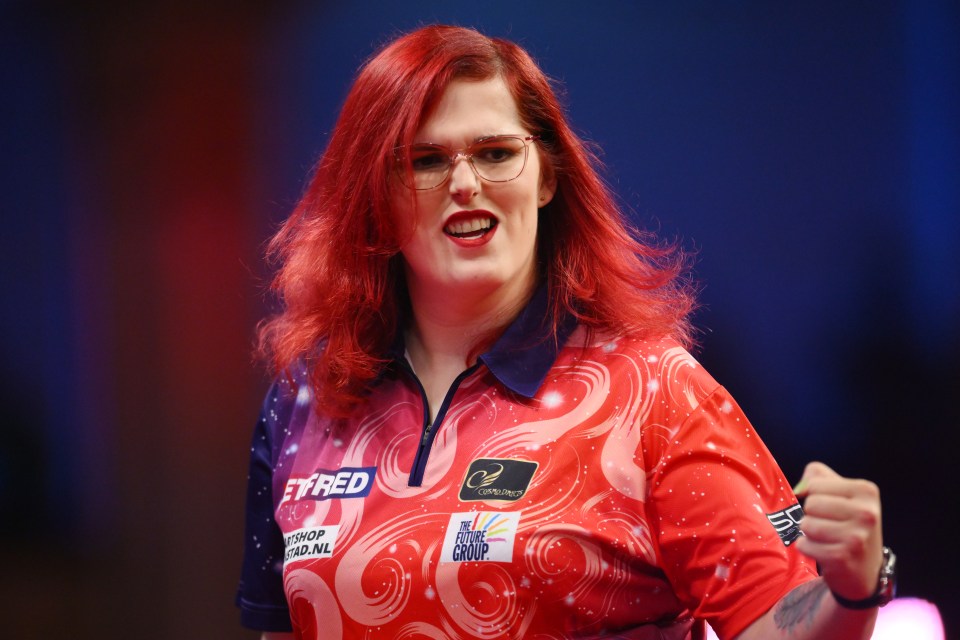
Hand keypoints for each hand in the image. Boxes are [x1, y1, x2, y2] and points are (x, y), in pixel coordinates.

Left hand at [792, 461, 883, 601]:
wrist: (865, 570)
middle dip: (812, 515)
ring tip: (827, 538)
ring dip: (809, 532)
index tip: (831, 507)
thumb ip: (817, 476)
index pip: (815, 484)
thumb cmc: (849, 524)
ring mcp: (856, 537)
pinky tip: (824, 551)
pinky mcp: (842, 557)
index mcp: (867, 491)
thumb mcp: (841, 492)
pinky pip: (804, 544)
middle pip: (811, 504)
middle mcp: (866, 513)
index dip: (815, 495)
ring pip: (806, 524)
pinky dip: (807, 548)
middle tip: (829, 525)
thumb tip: (799, 487)